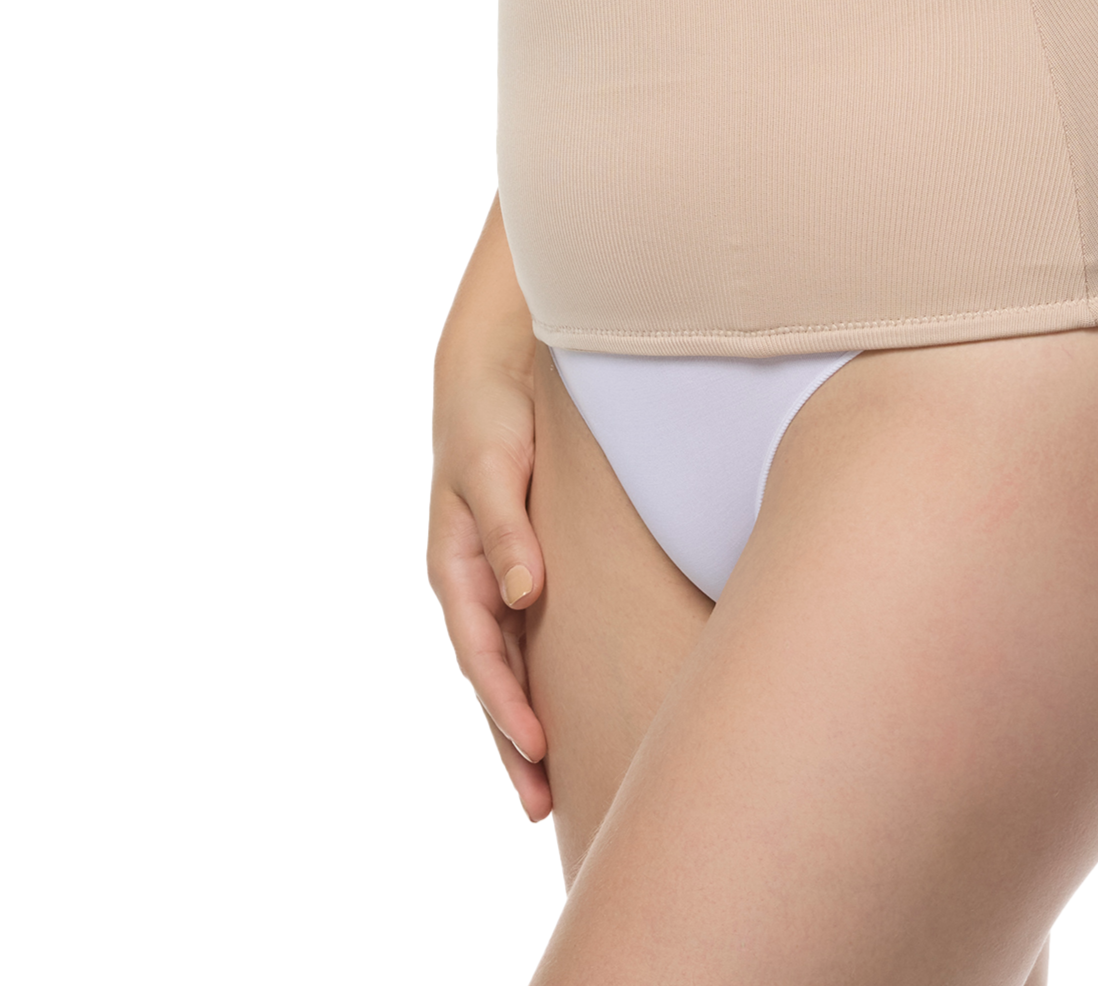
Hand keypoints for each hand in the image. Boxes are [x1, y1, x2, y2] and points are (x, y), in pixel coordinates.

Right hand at [428, 346, 551, 819]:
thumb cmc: (491, 418)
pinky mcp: (519, 565)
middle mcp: (471, 583)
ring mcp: (493, 578)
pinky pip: (526, 638)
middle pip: (491, 678)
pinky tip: (561, 711)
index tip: (538, 749)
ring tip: (551, 785)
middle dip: (510, 742)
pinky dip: (537, 680)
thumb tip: (524, 595)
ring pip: (508, 665)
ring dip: (522, 723)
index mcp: (455, 566)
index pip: (481, 653)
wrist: (492, 372)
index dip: (507, 704)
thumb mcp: (495, 469)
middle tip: (540, 806)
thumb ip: (507, 531)